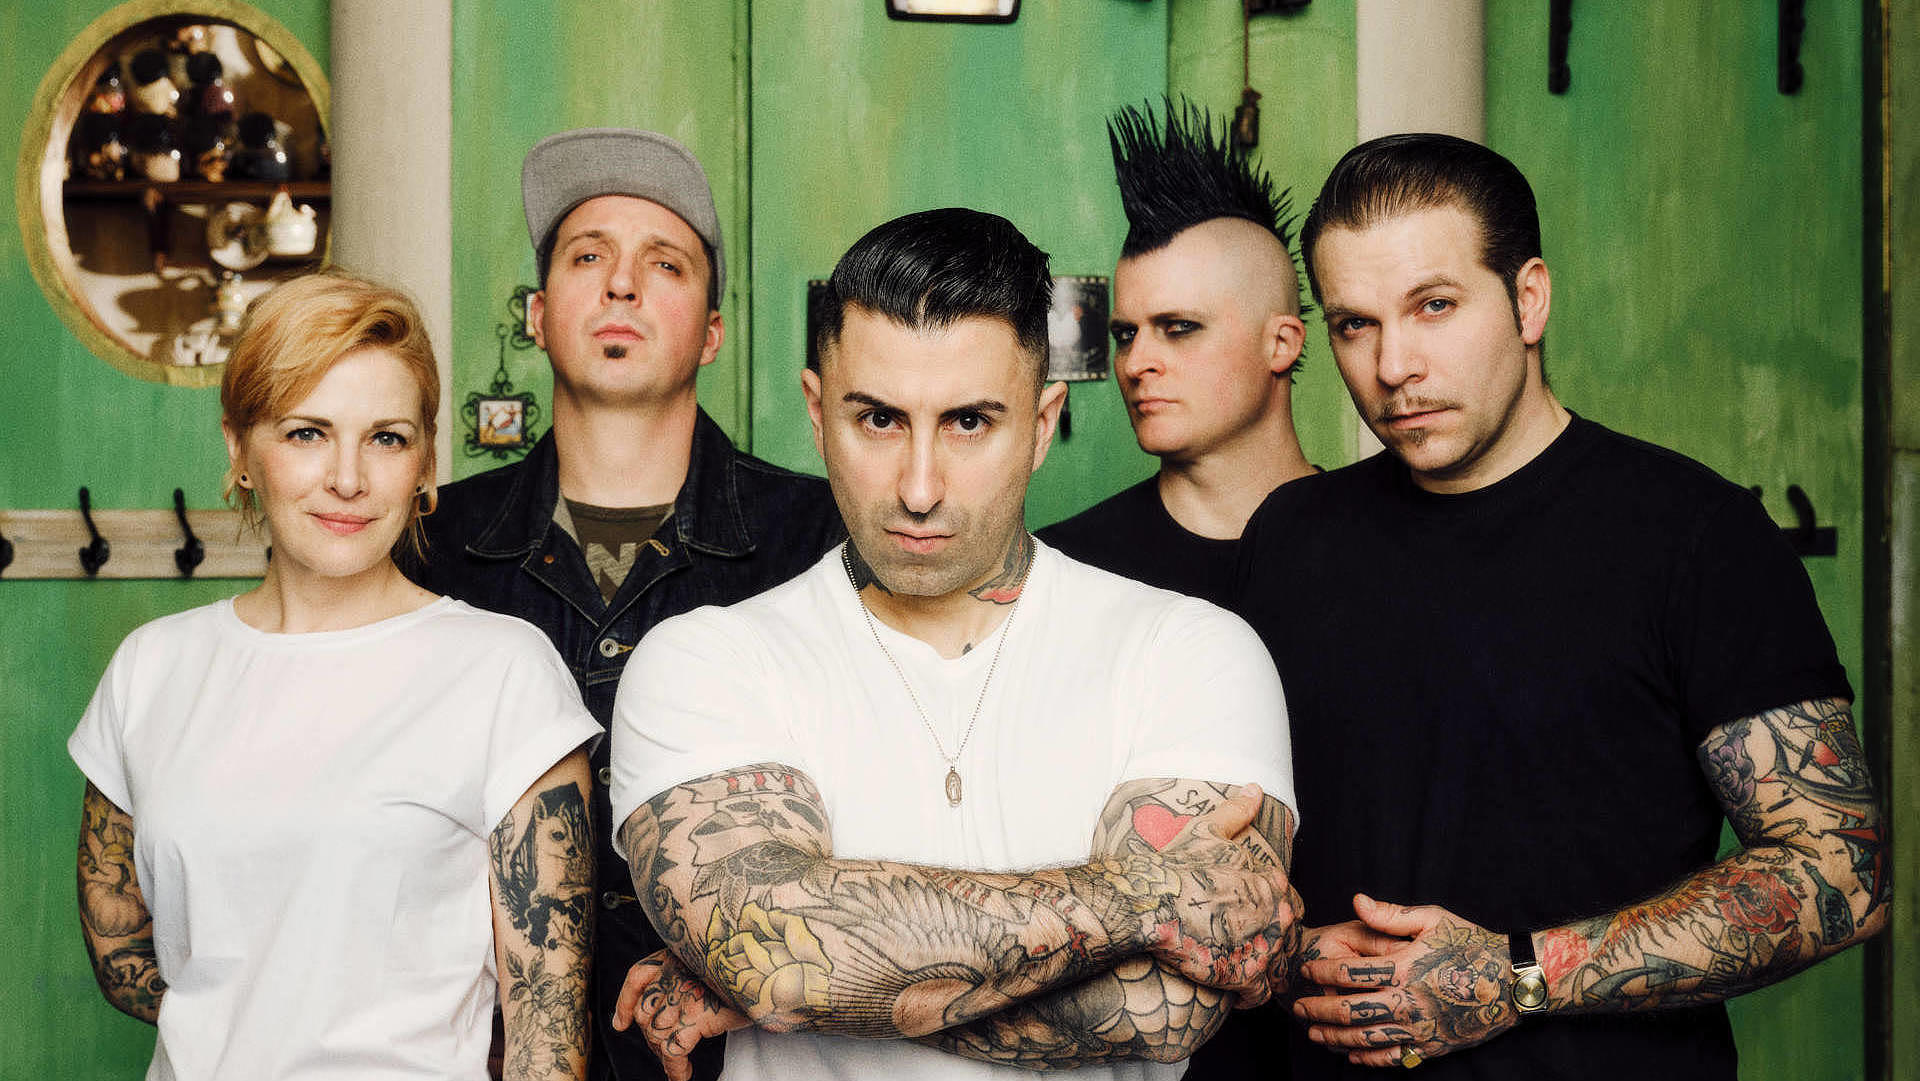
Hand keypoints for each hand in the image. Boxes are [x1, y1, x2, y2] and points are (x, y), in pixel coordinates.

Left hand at [611, 949, 750, 1080]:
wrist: (769, 965)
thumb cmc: (746, 964)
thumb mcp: (712, 959)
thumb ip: (690, 973)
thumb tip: (674, 1002)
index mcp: (676, 956)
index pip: (638, 977)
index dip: (625, 1002)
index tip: (622, 1023)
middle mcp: (674, 974)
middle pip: (645, 1013)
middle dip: (652, 1036)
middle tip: (667, 1049)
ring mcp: (683, 996)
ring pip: (656, 1034)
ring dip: (663, 1054)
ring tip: (678, 1064)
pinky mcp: (697, 1016)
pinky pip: (674, 1050)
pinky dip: (675, 1068)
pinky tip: (682, 1075)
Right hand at [1140, 785, 1296, 1005]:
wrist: (1144, 902)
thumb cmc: (1173, 865)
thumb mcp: (1207, 831)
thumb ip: (1237, 811)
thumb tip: (1256, 789)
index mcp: (1267, 882)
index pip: (1285, 899)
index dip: (1265, 904)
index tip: (1242, 908)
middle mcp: (1270, 915)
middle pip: (1283, 933)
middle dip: (1266, 935)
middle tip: (1235, 936)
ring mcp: (1257, 946)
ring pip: (1275, 963)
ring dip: (1260, 963)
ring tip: (1233, 960)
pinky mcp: (1240, 976)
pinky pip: (1260, 994)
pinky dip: (1250, 994)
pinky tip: (1232, 986)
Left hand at [1291, 894, 1517, 1067]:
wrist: (1512, 982)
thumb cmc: (1471, 944)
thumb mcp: (1433, 919)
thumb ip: (1390, 914)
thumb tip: (1356, 901)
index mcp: (1405, 968)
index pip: (1349, 972)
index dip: (1322, 971)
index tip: (1307, 969)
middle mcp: (1409, 1003)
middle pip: (1350, 1010)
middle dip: (1319, 1009)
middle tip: (1299, 1006)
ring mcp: (1420, 1029)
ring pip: (1366, 1038)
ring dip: (1335, 1037)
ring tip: (1314, 1032)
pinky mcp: (1431, 1047)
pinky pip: (1393, 1057)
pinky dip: (1368, 1059)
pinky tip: (1351, 1055)